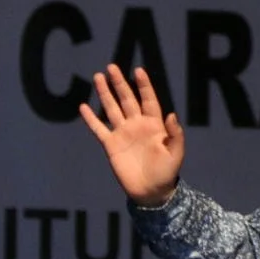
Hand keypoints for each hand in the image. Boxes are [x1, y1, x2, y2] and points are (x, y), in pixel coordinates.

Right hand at [78, 64, 184, 207]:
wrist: (151, 191)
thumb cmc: (167, 172)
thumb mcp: (176, 153)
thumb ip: (176, 134)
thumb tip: (172, 114)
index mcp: (154, 124)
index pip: (148, 100)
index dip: (144, 86)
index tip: (138, 70)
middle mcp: (137, 124)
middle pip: (127, 99)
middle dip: (120, 83)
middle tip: (111, 67)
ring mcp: (122, 133)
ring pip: (112, 109)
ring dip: (105, 93)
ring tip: (98, 77)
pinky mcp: (110, 145)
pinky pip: (99, 129)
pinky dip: (91, 119)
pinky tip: (83, 107)